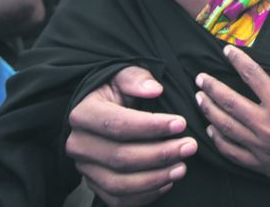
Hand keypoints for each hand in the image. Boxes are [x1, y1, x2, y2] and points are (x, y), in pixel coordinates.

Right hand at [66, 67, 196, 206]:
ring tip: (182, 166)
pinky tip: (167, 182)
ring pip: (119, 183)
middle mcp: (79, 144)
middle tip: (190, 146)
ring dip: (155, 178)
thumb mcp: (123, 74)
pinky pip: (119, 200)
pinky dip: (145, 195)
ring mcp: (85, 168)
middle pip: (120, 157)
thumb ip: (137, 78)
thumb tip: (154, 89)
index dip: (151, 126)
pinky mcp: (95, 185)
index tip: (181, 124)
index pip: (118, 124)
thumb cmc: (118, 91)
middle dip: (160, 154)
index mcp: (83, 113)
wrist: (105, 110)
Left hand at [195, 39, 269, 192]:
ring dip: (209, 110)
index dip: (237, 60)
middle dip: (211, 87)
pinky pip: (232, 152)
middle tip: (200, 78)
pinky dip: (218, 140)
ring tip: (200, 99)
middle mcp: (266, 124)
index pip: (251, 74)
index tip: (226, 51)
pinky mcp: (261, 164)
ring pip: (225, 126)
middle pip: (229, 101)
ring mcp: (261, 147)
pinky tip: (212, 130)